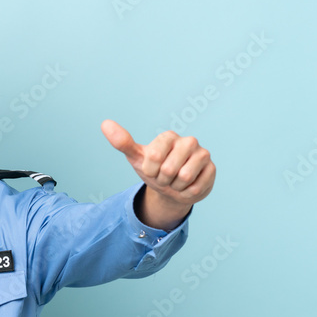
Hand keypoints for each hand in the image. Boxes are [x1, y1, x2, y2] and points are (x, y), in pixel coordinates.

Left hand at [100, 120, 214, 228]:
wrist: (171, 188)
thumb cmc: (154, 170)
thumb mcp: (136, 158)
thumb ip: (122, 142)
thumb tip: (105, 123)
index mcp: (168, 137)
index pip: (154, 157)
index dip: (150, 170)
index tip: (151, 169)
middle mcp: (188, 141)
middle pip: (169, 170)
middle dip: (163, 180)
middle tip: (164, 177)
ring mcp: (203, 154)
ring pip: (184, 178)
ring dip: (175, 187)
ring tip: (175, 181)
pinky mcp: (212, 169)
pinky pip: (196, 188)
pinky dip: (187, 193)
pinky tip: (187, 186)